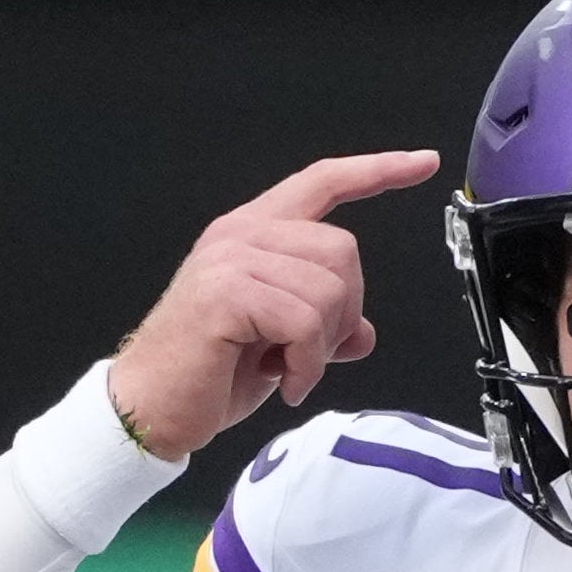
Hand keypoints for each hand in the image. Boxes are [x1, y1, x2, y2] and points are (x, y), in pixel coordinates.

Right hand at [103, 151, 445, 464]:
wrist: (150, 408)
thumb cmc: (205, 375)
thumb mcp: (279, 345)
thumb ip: (322, 325)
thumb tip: (362, 333)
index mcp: (252, 233)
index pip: (323, 182)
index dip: (376, 171)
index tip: (421, 163)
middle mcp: (241, 235)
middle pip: (343, 249)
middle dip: (345, 312)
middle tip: (309, 353)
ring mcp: (231, 260)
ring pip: (329, 289)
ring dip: (322, 346)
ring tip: (289, 370)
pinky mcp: (226, 294)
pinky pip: (305, 322)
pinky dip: (306, 364)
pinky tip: (283, 383)